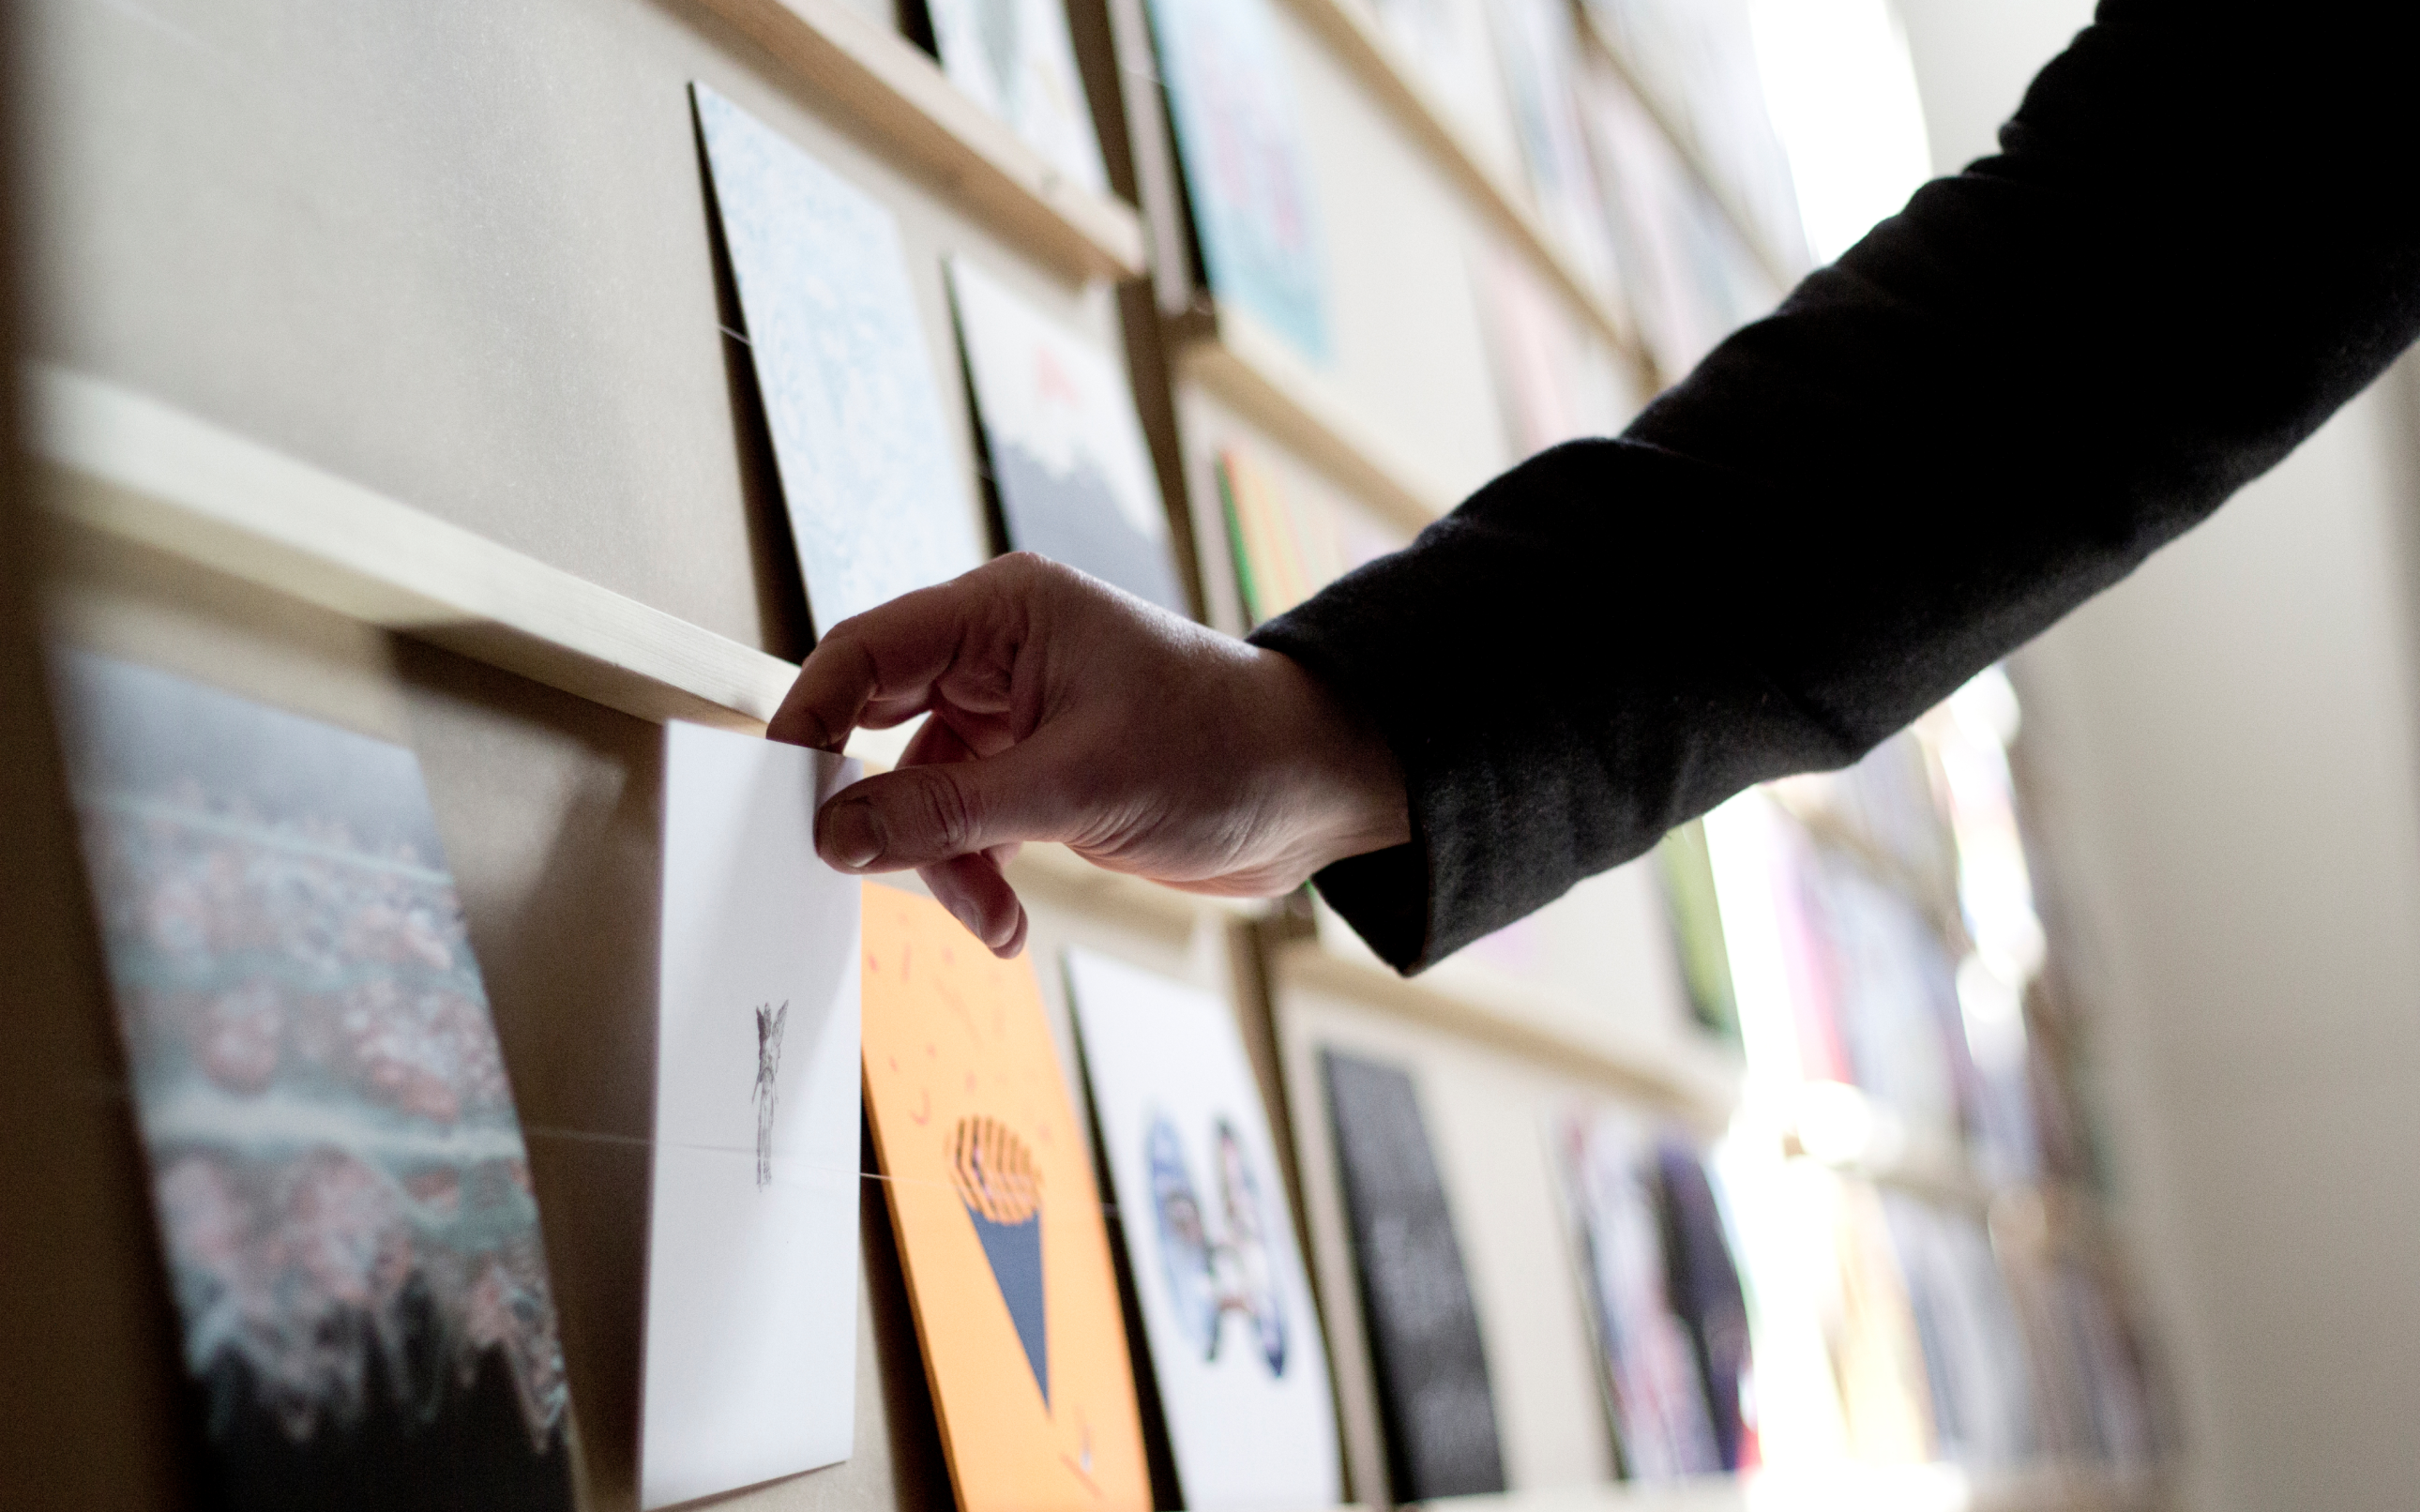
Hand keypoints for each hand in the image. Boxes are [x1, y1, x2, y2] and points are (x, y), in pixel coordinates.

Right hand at [765, 554, 1409, 956]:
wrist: (1316, 792)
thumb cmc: (1222, 751)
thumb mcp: (1077, 786)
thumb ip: (948, 810)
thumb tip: (838, 831)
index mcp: (1004, 613)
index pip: (865, 652)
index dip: (811, 720)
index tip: (783, 798)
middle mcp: (1000, 654)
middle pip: (881, 724)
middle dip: (882, 809)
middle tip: (856, 871)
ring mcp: (1017, 715)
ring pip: (923, 790)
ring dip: (944, 862)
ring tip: (993, 917)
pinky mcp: (1037, 770)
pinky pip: (966, 823)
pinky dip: (977, 875)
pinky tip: (1011, 922)